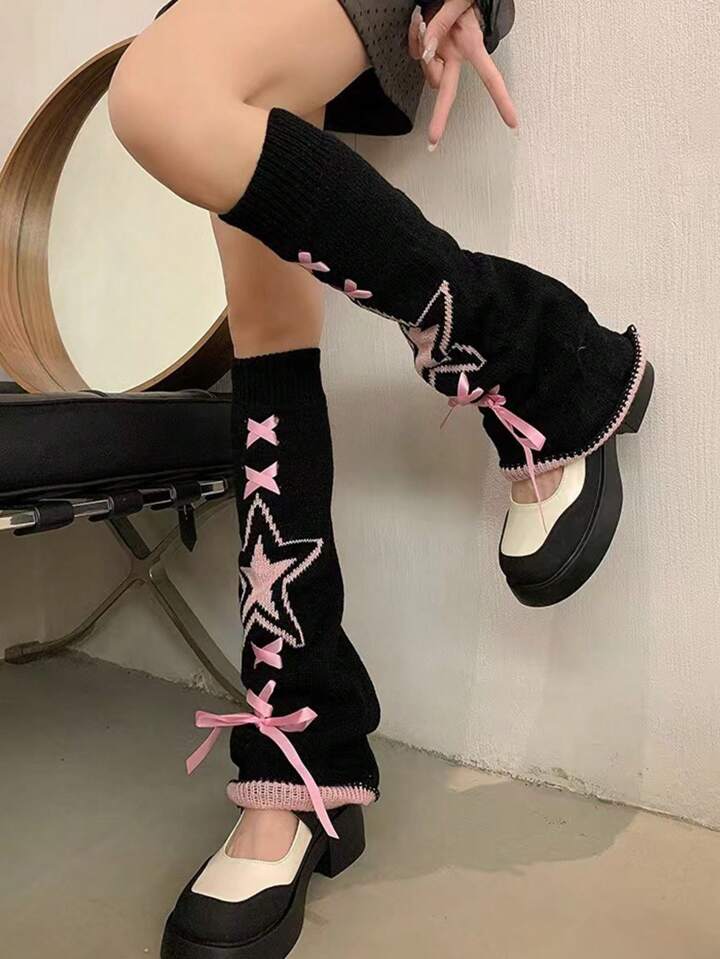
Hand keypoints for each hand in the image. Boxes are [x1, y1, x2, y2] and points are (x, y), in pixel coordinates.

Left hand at [408, 1, 517, 150]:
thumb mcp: (457, 3)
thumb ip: (441, 24)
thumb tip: (426, 50)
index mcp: (471, 45)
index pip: (491, 77)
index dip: (502, 100)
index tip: (512, 122)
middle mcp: (455, 54)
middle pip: (448, 92)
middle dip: (440, 117)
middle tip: (433, 142)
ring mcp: (440, 52)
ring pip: (426, 68)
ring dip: (421, 49)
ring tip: (424, 18)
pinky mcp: (427, 47)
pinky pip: (415, 51)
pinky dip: (413, 37)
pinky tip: (419, 21)